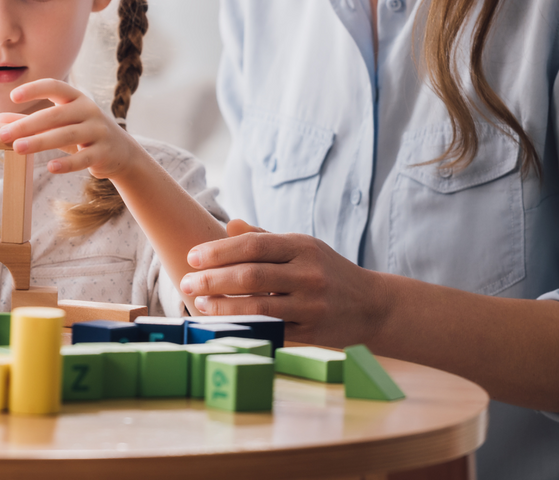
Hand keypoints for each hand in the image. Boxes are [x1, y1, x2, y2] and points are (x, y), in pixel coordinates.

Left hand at [0, 79, 141, 177]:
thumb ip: (31, 121)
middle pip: (55, 114)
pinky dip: (67, 164)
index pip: (55, 86)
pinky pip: (84, 158)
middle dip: (28, 124)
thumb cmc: (82, 133)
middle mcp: (89, 110)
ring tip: (18, 148)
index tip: (13, 97)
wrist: (121, 151)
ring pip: (67, 135)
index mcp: (77, 98)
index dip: (35, 89)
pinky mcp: (103, 152)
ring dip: (40, 141)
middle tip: (4, 134)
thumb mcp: (59, 124)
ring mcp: (98, 131)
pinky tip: (50, 167)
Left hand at [180, 219, 387, 347]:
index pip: (252, 246)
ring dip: (223, 306)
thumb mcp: (302, 246)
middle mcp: (308, 273)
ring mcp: (311, 305)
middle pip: (251, 275)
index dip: (218, 251)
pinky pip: (272, 331)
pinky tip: (224, 324)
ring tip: (199, 303)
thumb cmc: (327, 270)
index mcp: (302, 246)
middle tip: (185, 281)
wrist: (373, 305)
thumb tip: (229, 224)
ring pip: (259, 306)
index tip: (192, 257)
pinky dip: (245, 327)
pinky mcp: (313, 333)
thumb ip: (265, 237)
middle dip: (213, 279)